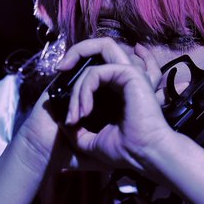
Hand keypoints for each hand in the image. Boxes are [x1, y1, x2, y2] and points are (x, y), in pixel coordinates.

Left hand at [53, 37, 176, 174]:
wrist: (144, 156)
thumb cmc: (125, 151)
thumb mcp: (92, 141)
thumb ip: (77, 131)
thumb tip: (61, 122)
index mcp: (120, 89)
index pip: (97, 67)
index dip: (77, 80)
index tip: (67, 108)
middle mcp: (126, 77)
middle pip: (100, 47)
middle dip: (76, 52)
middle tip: (60, 69)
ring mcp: (130, 74)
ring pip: (97, 54)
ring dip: (78, 83)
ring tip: (74, 113)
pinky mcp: (130, 74)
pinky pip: (96, 72)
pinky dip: (84, 91)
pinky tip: (84, 112)